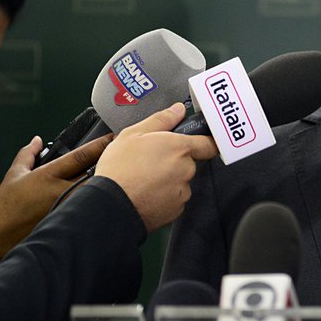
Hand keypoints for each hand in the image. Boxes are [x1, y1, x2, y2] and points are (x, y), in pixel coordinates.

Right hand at [0, 134, 112, 254]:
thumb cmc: (6, 206)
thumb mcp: (15, 174)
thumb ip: (27, 154)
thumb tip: (37, 140)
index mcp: (48, 175)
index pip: (80, 156)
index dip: (100, 145)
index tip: (114, 137)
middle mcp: (61, 192)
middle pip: (96, 175)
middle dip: (109, 166)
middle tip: (121, 159)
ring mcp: (68, 209)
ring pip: (97, 193)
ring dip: (106, 186)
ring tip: (117, 179)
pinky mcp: (71, 223)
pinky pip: (90, 210)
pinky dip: (98, 204)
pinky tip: (103, 202)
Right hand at [95, 103, 217, 231]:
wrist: (111, 205)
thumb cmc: (119, 169)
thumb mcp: (133, 134)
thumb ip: (161, 120)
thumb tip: (178, 110)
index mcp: (179, 148)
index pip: (209, 144)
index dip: (207, 142)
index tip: (203, 142)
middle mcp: (186, 169)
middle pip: (189, 162)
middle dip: (175, 161)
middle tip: (151, 161)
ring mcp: (183, 191)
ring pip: (180, 181)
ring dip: (168, 180)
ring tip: (144, 179)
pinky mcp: (176, 209)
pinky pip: (174, 199)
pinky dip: (164, 196)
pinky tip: (146, 192)